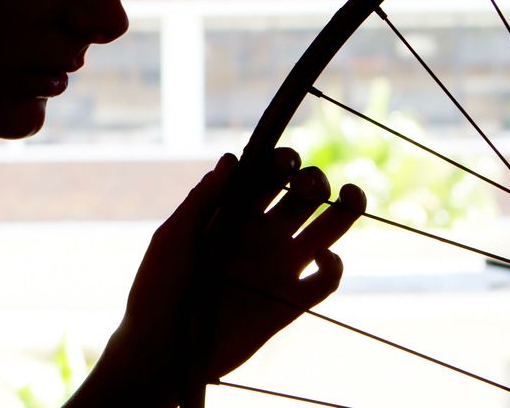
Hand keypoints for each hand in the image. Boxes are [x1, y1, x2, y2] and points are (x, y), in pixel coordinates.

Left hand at [108, 148, 365, 401]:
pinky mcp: (289, 304)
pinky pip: (327, 281)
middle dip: (314, 181)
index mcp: (233, 215)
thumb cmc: (157, 289)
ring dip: (347, 209)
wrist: (161, 350)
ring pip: (327, 230)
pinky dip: (335, 265)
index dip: (282, 162)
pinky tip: (320, 255)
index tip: (286, 159)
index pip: (268, 178)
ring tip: (352, 194)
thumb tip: (233, 158)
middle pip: (303, 197)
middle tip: (308, 186)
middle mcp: (261, 236)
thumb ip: (203, 200)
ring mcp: (278, 268)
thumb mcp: (173, 239)